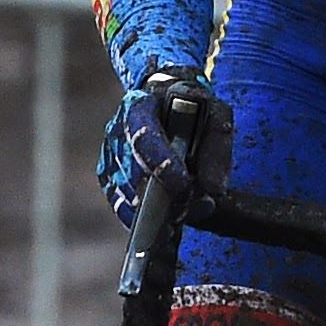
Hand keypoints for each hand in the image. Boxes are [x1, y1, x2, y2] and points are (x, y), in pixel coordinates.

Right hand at [96, 66, 232, 227]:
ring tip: (187, 210)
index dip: (162, 163)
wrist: (166, 103)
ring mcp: (110, 156)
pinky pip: (121, 207)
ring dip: (157, 210)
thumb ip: (217, 147)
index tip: (183, 184)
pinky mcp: (109, 178)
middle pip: (134, 172)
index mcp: (140, 106)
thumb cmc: (192, 109)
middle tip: (192, 206)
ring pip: (127, 194)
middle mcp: (117, 131)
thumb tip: (214, 190)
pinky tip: (168, 222)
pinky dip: (145, 218)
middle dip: (164, 194)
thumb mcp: (214, 115)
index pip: (143, 136)